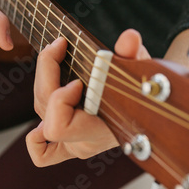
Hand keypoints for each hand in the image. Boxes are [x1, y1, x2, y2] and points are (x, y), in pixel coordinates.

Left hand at [26, 29, 150, 166]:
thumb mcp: (141, 69)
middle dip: (47, 74)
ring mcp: (72, 146)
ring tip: (57, 57)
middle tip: (60, 48)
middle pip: (44, 113)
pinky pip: (40, 151)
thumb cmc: (146, 91)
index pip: (58, 126)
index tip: (78, 81)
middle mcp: (82, 142)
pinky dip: (34, 135)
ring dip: (43, 82)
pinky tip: (48, 103)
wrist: (153, 111)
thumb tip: (129, 37)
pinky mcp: (67, 145)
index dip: (60, 100)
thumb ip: (132, 54)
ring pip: (39, 115)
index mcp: (99, 132)